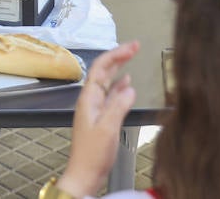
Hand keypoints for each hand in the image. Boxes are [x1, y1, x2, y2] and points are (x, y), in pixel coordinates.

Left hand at [59, 41, 139, 196]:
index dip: (116, 54)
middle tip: (134, 46)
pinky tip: (127, 84)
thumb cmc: (91, 155)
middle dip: (119, 56)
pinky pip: (111, 95)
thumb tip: (129, 88)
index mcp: (88, 98)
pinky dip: (120, 86)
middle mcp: (90, 100)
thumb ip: (118, 106)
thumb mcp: (107, 128)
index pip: (101, 67)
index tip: (132, 46)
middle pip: (104, 71)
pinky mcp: (101, 118)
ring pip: (108, 81)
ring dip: (120, 68)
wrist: (85, 174)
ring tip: (131, 57)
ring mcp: (95, 108)